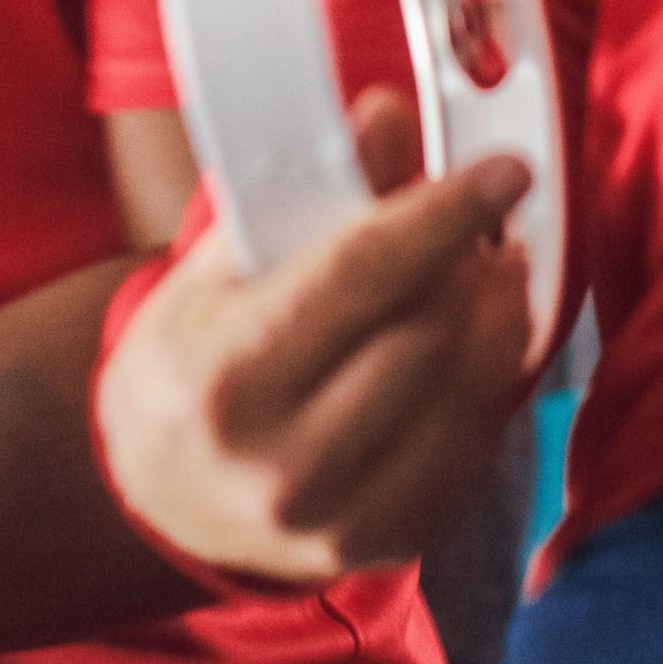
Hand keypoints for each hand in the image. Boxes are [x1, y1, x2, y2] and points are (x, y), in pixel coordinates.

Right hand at [99, 92, 535, 585]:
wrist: (157, 498)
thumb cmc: (191, 363)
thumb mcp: (219, 268)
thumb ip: (305, 190)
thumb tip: (385, 116)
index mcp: (228, 379)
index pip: (361, 276)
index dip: (443, 212)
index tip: (505, 170)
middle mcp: (282, 465)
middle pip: (425, 335)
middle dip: (468, 263)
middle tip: (483, 223)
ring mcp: (338, 519)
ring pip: (463, 395)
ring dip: (494, 320)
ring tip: (488, 273)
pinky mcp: (384, 547)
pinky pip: (470, 451)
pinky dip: (483, 385)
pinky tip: (472, 344)